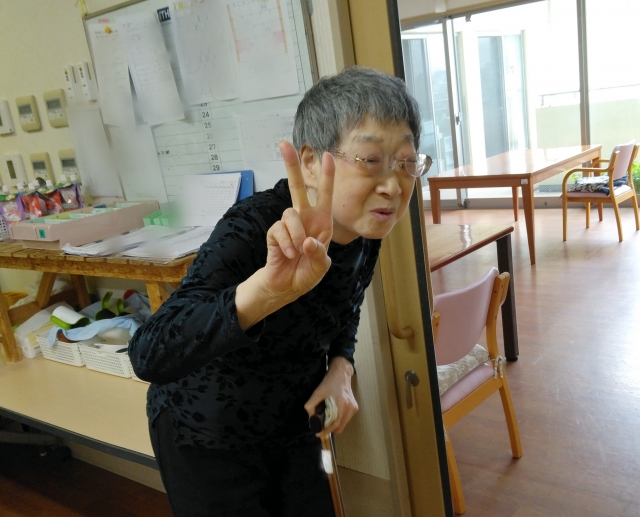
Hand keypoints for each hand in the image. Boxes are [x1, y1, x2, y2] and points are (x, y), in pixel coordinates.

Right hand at [260, 141, 334, 299]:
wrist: (287, 287)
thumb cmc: (307, 273)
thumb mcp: (321, 266)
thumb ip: (318, 253)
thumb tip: (307, 241)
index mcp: (321, 222)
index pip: (324, 195)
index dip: (326, 176)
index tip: (327, 155)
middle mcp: (304, 219)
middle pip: (296, 187)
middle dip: (291, 165)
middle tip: (283, 143)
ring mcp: (288, 225)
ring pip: (290, 214)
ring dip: (296, 236)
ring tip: (298, 253)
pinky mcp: (274, 233)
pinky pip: (279, 231)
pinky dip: (287, 245)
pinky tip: (288, 255)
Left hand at [304, 357, 357, 436]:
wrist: (341, 374)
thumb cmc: (329, 383)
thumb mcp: (317, 392)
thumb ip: (311, 405)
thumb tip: (310, 418)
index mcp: (341, 403)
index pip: (334, 423)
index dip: (326, 430)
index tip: (318, 433)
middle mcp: (349, 407)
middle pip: (339, 427)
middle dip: (329, 429)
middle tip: (321, 426)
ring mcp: (353, 408)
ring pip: (343, 424)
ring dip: (335, 424)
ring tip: (327, 417)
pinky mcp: (355, 408)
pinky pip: (346, 419)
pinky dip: (339, 419)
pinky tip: (334, 412)